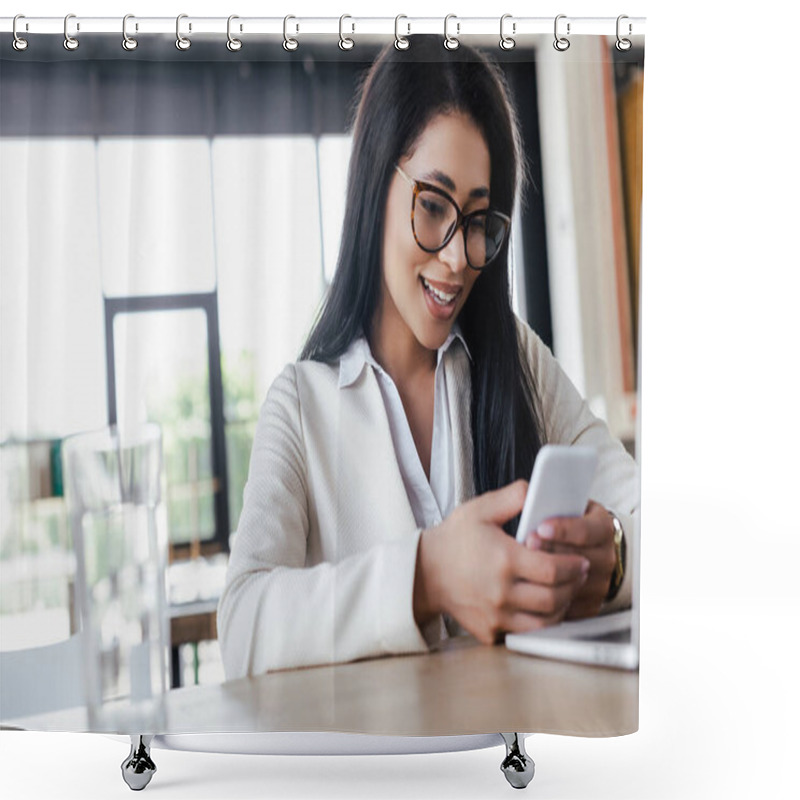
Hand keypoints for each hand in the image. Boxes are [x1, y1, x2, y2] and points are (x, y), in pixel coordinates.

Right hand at [413, 479, 590, 644]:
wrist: (425, 572)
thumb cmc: (454, 539)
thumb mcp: (480, 509)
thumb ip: (512, 498)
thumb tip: (536, 489)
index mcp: (503, 560)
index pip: (554, 569)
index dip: (573, 566)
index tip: (580, 560)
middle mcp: (501, 592)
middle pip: (555, 598)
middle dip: (573, 586)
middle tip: (579, 575)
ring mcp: (495, 615)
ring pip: (545, 622)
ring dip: (561, 607)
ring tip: (564, 591)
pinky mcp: (490, 630)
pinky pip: (525, 632)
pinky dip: (539, 622)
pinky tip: (542, 606)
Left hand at [525, 500, 615, 619]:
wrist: (577, 548)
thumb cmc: (561, 523)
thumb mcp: (561, 503)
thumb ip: (548, 498)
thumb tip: (527, 494)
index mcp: (603, 527)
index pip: (589, 529)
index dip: (564, 529)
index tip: (541, 527)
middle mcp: (607, 555)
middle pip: (582, 558)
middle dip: (552, 551)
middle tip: (528, 545)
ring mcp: (602, 582)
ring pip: (575, 584)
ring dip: (548, 576)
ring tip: (524, 566)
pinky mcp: (591, 604)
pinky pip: (572, 605)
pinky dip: (551, 598)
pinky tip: (531, 587)